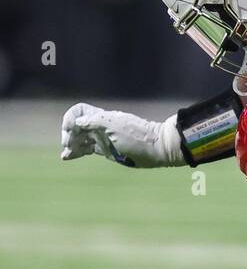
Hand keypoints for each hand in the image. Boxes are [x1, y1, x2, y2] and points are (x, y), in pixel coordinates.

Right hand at [60, 104, 184, 167]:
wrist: (158, 148)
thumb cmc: (138, 137)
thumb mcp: (115, 127)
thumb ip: (94, 121)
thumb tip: (76, 121)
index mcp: (102, 118)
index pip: (79, 111)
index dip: (70, 119)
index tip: (71, 131)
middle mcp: (101, 126)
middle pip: (77, 126)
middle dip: (68, 135)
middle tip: (69, 146)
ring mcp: (104, 138)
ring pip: (81, 139)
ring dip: (70, 144)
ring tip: (66, 154)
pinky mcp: (107, 149)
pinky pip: (88, 149)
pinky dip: (77, 152)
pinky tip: (69, 156)